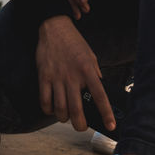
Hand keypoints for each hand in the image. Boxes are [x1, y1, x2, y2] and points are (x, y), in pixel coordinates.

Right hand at [36, 16, 115, 132]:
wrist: (54, 27)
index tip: (111, 125)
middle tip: (82, 126)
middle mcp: (72, 76)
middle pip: (77, 110)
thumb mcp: (90, 56)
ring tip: (67, 117)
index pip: (100, 96)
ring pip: (60, 109)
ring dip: (64, 119)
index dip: (106, 113)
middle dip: (80, 125)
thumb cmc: (74, 43)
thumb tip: (100, 91)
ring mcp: (57, 77)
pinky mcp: (44, 77)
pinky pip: (44, 101)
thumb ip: (95, 74)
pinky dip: (48, 110)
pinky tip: (52, 109)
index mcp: (87, 70)